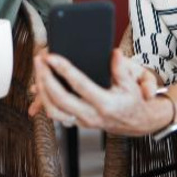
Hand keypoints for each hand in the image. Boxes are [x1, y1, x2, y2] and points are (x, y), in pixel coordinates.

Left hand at [33, 51, 169, 135]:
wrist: (138, 122)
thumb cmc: (134, 100)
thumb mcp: (132, 83)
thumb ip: (122, 68)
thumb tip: (114, 54)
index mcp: (105, 104)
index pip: (79, 85)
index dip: (64, 69)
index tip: (51, 57)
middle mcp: (92, 115)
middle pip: (60, 99)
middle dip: (45, 78)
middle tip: (39, 60)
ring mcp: (83, 121)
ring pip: (53, 110)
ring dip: (42, 91)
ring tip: (38, 71)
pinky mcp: (78, 123)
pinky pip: (56, 114)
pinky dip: (45, 101)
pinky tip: (41, 85)